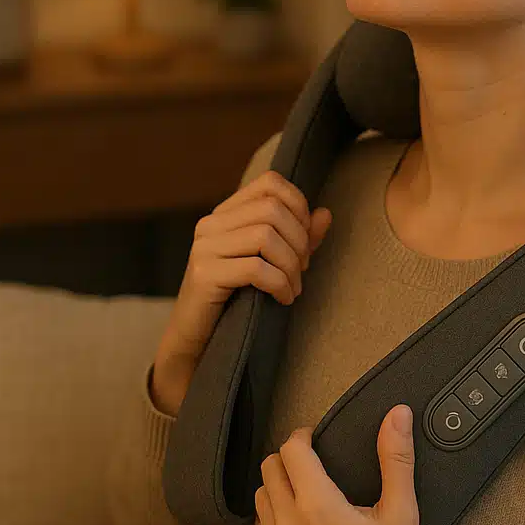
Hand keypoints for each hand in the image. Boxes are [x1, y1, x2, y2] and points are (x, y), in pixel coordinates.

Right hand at [152, 170, 332, 415]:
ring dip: (291, 265)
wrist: (199, 341)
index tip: (305, 238)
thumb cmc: (239, 299)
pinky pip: (256, 269)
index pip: (270, 183)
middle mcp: (211, 224)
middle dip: (299, 241)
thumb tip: (325, 213)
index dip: (299, 205)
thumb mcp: (275, 262)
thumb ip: (299, 237)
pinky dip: (280, 284)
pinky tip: (283, 299)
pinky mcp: (204, 275)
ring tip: (293, 288)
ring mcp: (204, 248)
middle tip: (302, 270)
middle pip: (272, 209)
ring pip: (266, 236)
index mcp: (226, 214)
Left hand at [254, 403, 433, 524]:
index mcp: (318, 506)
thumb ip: (396, 457)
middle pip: (268, 469)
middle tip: (312, 462)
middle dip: (289, 458)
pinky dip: (273, 520)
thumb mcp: (402, 512)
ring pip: (260, 499)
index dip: (303, 436)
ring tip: (305, 491)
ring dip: (278, 487)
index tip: (316, 438)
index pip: (290, 450)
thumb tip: (397, 414)